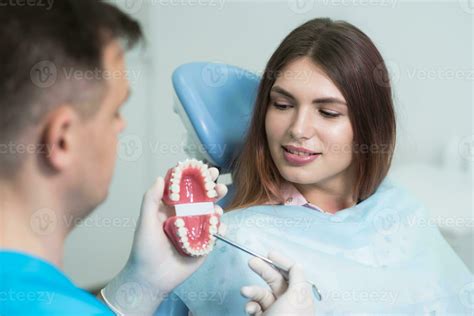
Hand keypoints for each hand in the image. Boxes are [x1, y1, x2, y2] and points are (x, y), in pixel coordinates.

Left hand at [102, 167, 227, 314]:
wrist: (152, 279)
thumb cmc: (144, 250)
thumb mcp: (145, 223)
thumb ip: (151, 200)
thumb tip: (160, 178)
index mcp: (170, 207)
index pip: (184, 187)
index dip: (194, 176)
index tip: (202, 167)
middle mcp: (185, 215)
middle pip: (202, 197)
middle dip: (212, 188)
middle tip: (218, 183)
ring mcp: (196, 229)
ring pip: (211, 213)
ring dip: (219, 206)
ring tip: (219, 207)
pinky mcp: (203, 243)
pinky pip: (216, 232)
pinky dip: (221, 228)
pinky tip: (220, 228)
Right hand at [240, 252, 314, 315]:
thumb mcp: (298, 296)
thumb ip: (297, 276)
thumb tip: (297, 264)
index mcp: (301, 296)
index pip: (293, 273)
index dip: (282, 261)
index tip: (269, 253)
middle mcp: (288, 302)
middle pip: (275, 279)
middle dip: (263, 269)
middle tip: (251, 261)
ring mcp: (275, 311)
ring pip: (261, 293)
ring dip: (251, 291)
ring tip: (244, 292)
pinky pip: (254, 307)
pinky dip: (250, 306)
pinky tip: (250, 310)